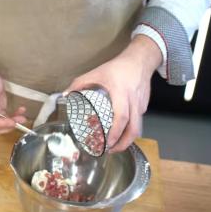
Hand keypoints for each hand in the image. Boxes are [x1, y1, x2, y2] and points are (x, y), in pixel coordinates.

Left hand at [63, 35, 162, 152]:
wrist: (139, 60)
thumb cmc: (117, 68)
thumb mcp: (95, 73)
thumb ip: (79, 83)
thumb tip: (65, 95)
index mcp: (120, 94)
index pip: (121, 118)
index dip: (115, 133)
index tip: (107, 143)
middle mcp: (133, 102)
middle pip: (133, 129)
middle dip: (123, 144)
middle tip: (110, 150)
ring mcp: (141, 105)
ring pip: (138, 128)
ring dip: (127, 140)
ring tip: (115, 146)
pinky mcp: (144, 106)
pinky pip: (138, 121)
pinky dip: (130, 130)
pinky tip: (121, 132)